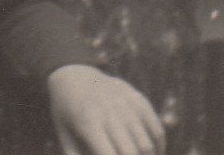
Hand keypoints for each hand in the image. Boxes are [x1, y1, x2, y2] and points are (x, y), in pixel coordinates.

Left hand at [46, 64, 164, 154]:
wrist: (74, 76)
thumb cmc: (67, 114)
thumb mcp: (64, 136)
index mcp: (89, 123)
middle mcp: (110, 113)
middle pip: (132, 153)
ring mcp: (126, 104)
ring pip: (147, 145)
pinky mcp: (139, 99)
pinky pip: (157, 129)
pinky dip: (159, 147)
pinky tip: (154, 154)